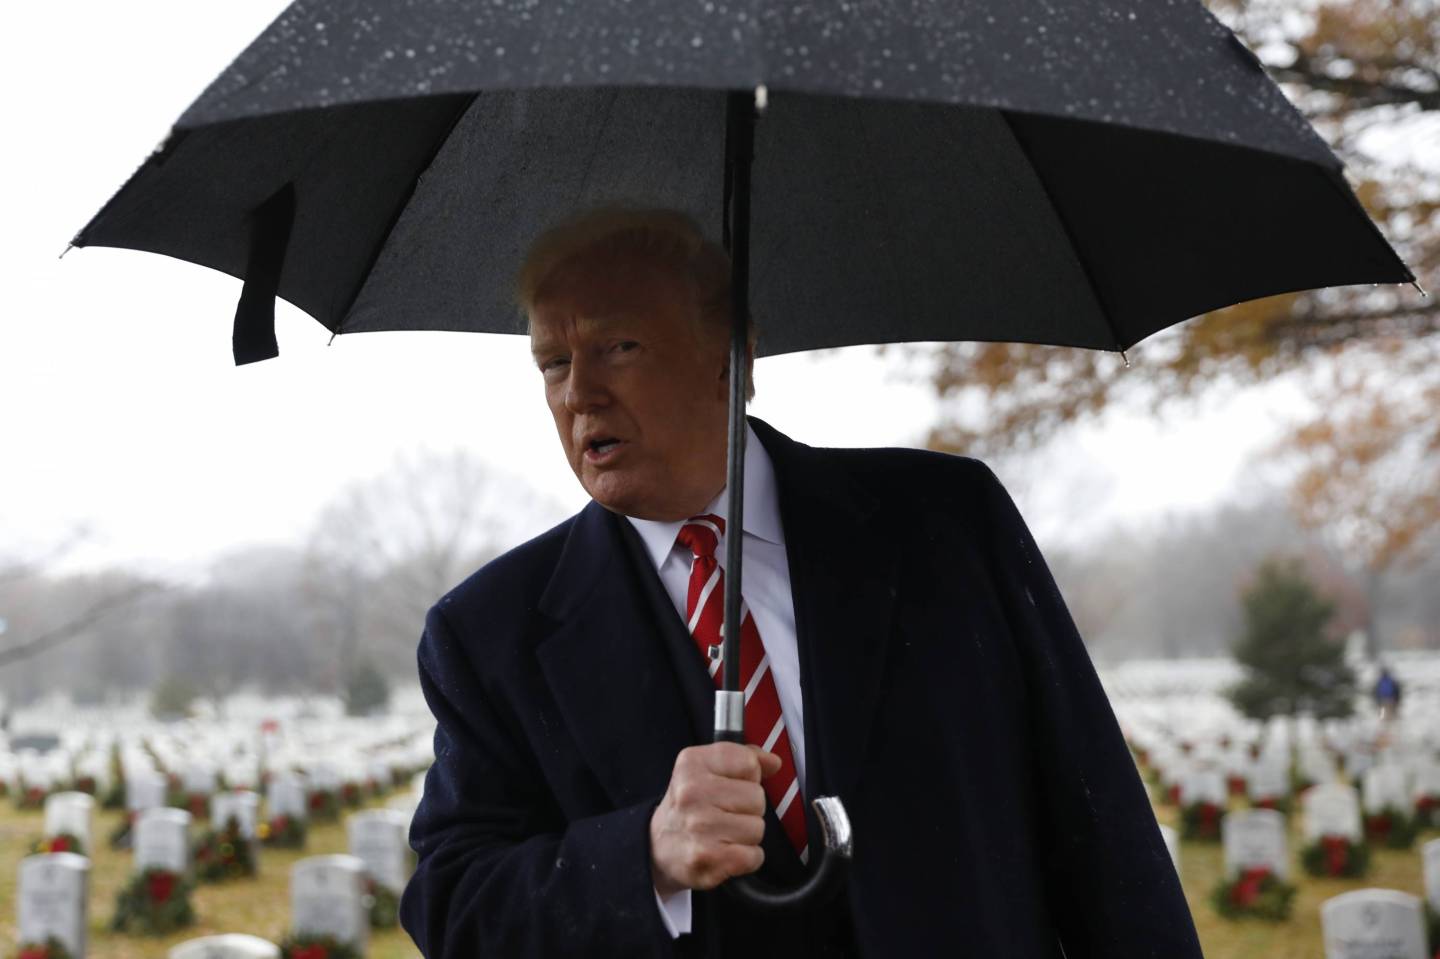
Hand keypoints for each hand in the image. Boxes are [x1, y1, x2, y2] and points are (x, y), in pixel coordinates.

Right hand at [649, 742, 781, 895]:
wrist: (658, 847)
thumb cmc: (689, 806)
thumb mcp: (707, 769)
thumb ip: (744, 758)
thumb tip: (774, 762)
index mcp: (693, 763)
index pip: (749, 763)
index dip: (747, 778)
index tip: (729, 787)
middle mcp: (692, 792)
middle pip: (757, 798)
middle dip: (748, 809)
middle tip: (723, 814)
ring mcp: (699, 826)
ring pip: (758, 828)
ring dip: (746, 835)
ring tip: (722, 834)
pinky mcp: (707, 858)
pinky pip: (754, 856)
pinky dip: (747, 858)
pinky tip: (726, 852)